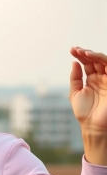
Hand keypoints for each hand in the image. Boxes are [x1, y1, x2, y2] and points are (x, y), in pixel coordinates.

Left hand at [70, 47, 106, 164]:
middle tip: (75, 49)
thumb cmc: (84, 111)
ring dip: (93, 54)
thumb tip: (74, 63)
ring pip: (103, 61)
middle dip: (85, 53)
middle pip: (95, 60)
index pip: (88, 64)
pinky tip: (89, 56)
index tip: (72, 50)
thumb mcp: (75, 92)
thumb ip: (75, 78)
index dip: (80, 56)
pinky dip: (100, 59)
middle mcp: (101, 78)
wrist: (93, 125)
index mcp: (92, 81)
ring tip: (82, 52)